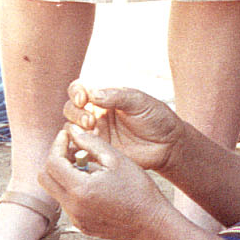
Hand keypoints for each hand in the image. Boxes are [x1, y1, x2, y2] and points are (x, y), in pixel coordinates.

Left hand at [40, 127, 175, 239]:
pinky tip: (95, 185)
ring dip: (66, 175)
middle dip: (55, 160)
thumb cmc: (139, 190)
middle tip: (72, 151)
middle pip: (45, 178)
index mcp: (81, 189)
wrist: (152, 223)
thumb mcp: (117, 160)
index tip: (66, 136)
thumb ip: (91, 142)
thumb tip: (73, 131)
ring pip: (56, 191)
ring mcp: (76, 219)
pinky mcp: (81, 226)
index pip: (52, 162)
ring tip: (89, 168)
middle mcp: (73, 207)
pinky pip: (68, 203)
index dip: (57, 145)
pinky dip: (74, 190)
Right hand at [64, 82, 184, 172]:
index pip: (79, 89)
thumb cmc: (156, 118)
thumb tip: (92, 94)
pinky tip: (85, 145)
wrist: (168, 144)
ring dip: (74, 128)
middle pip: (70, 109)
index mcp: (104, 97)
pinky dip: (75, 145)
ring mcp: (95, 133)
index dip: (76, 92)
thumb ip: (117, 96)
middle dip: (75, 112)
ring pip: (71, 128)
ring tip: (91, 130)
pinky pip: (77, 148)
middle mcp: (95, 113)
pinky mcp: (97, 150)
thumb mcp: (140, 102)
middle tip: (91, 121)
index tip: (84, 99)